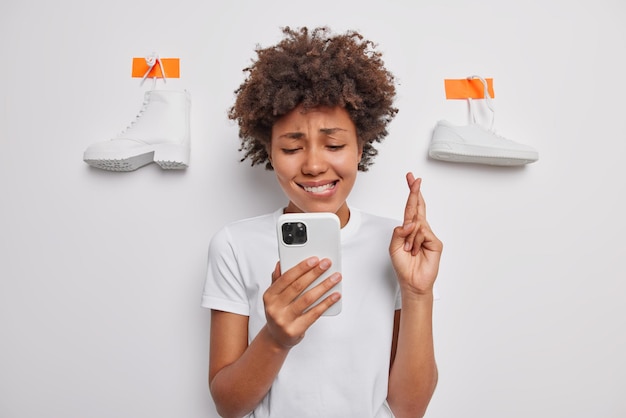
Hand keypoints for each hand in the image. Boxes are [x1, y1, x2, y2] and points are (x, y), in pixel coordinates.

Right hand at [262, 258, 340, 347]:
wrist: (276, 338)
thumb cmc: (279, 313)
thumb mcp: (274, 296)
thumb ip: (278, 280)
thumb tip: (281, 263)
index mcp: (269, 296)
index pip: (286, 277)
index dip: (301, 267)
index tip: (314, 259)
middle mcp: (275, 307)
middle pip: (298, 287)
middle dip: (315, 273)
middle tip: (327, 264)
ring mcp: (284, 320)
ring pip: (308, 299)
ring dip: (324, 286)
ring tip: (335, 277)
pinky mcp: (296, 330)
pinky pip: (314, 313)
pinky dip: (326, 303)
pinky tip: (335, 295)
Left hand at [389, 173, 442, 294]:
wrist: (412, 282)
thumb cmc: (403, 266)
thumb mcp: (394, 247)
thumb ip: (398, 232)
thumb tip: (410, 222)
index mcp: (409, 229)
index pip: (410, 208)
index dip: (411, 193)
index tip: (411, 180)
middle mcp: (419, 230)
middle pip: (418, 207)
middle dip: (415, 192)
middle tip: (414, 179)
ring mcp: (428, 235)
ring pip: (416, 224)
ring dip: (409, 238)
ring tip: (409, 250)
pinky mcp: (435, 242)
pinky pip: (422, 233)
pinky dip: (416, 241)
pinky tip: (416, 250)